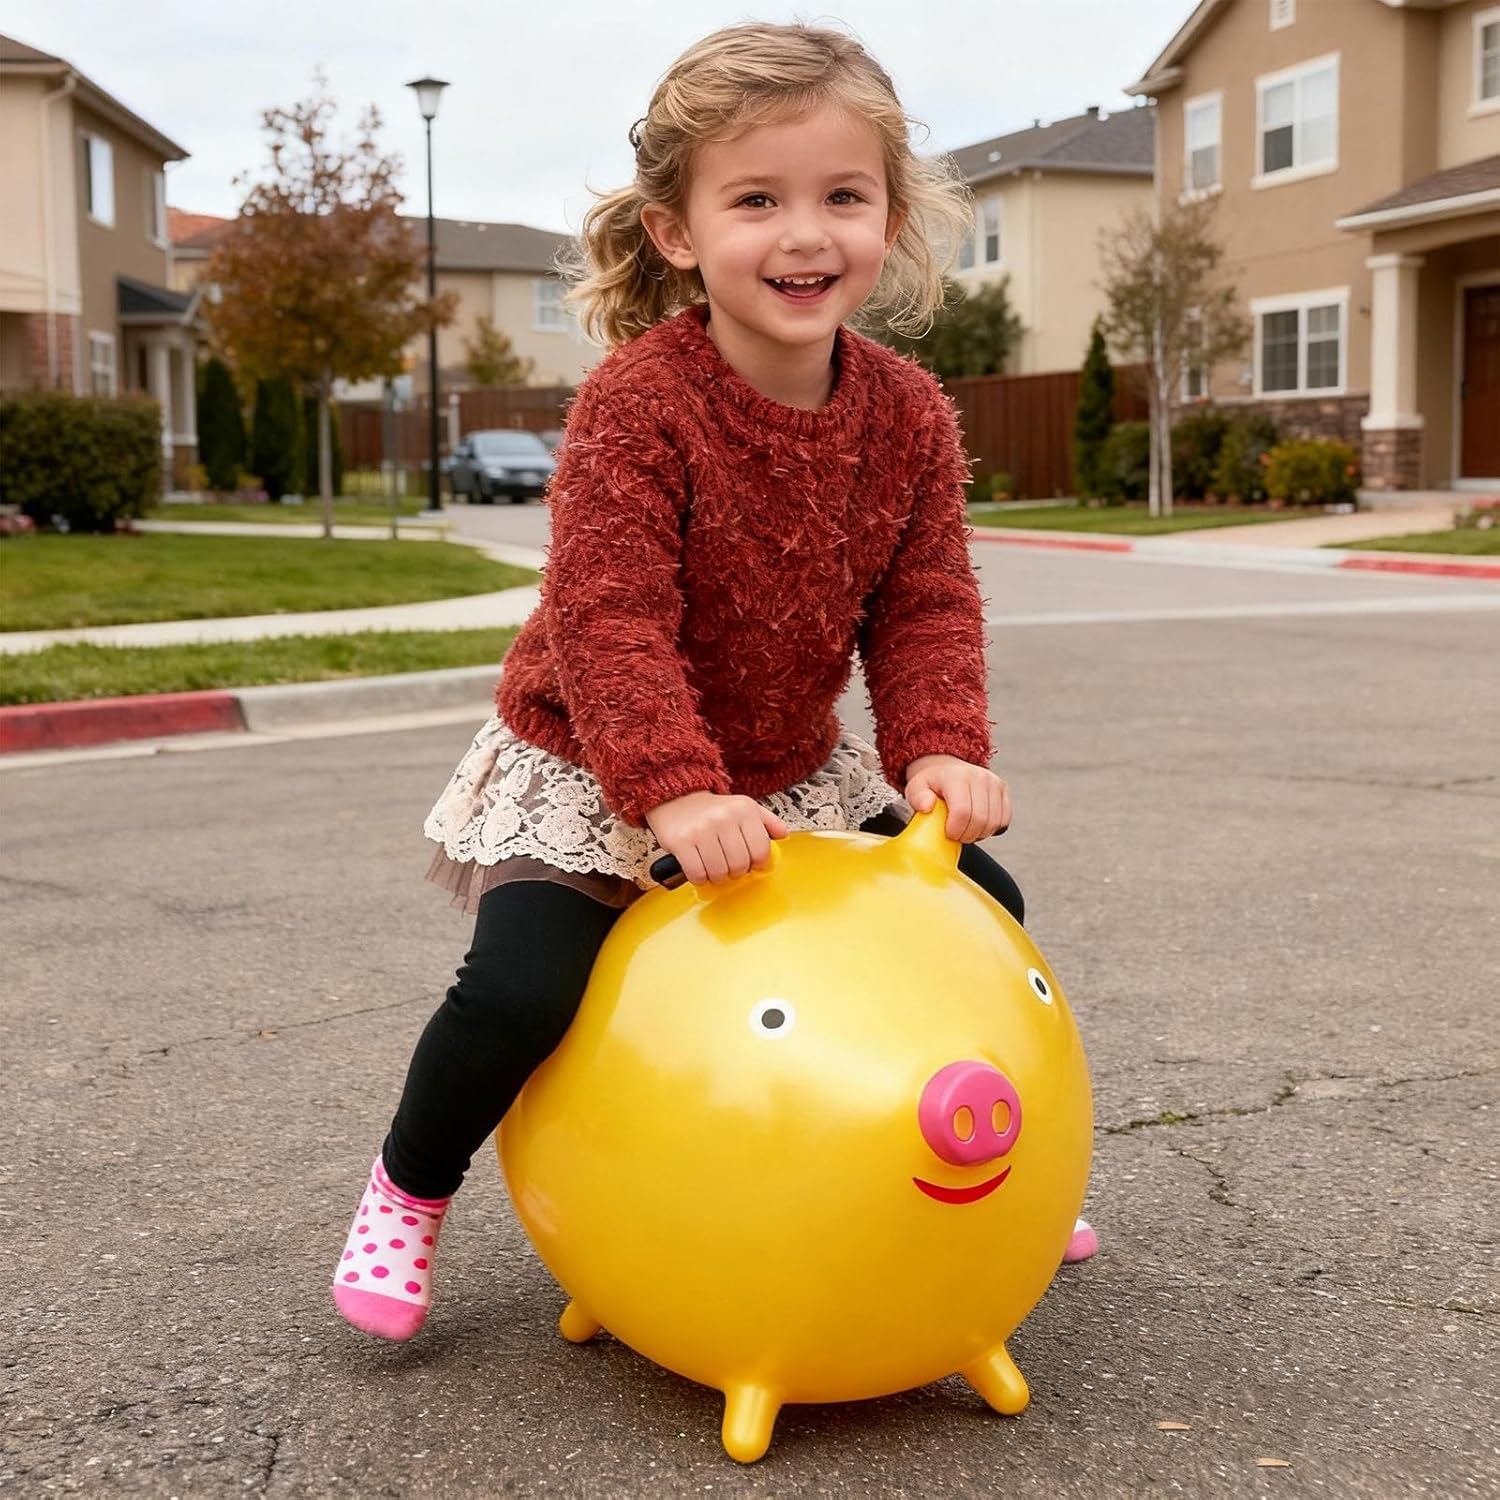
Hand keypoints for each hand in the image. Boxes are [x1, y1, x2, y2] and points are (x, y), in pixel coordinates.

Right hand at [644, 791, 789, 886]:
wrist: (676, 798)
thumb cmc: (712, 809)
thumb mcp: (743, 807)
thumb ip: (767, 821)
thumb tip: (784, 835)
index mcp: (744, 810)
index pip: (761, 851)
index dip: (758, 864)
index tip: (751, 864)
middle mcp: (723, 818)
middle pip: (740, 865)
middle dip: (736, 872)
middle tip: (729, 865)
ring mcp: (701, 830)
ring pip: (719, 872)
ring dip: (717, 876)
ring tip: (714, 866)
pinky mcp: (681, 841)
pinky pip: (697, 874)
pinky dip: (699, 878)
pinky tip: (699, 868)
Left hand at [904, 754, 1011, 841]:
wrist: (946, 769)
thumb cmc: (931, 783)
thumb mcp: (915, 789)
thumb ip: (918, 798)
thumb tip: (927, 806)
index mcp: (956, 777)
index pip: (962, 812)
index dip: (956, 830)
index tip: (948, 833)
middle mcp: (979, 776)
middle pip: (980, 820)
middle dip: (967, 835)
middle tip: (957, 834)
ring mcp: (994, 782)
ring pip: (994, 822)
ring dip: (980, 833)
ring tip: (966, 829)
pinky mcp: (1003, 789)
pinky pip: (1004, 819)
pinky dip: (992, 828)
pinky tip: (978, 825)